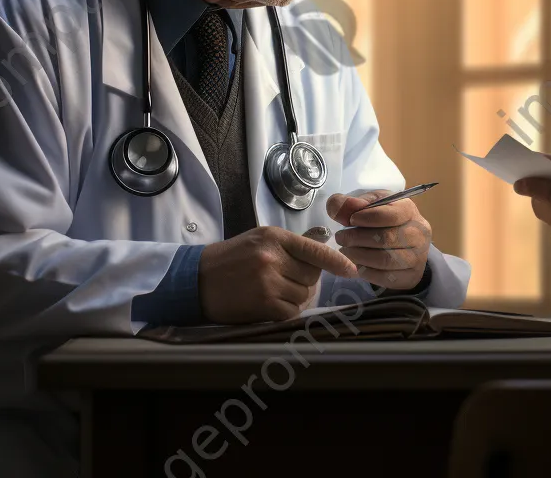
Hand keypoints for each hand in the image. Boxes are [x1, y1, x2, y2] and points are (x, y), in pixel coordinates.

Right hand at [199, 225, 357, 322]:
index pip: (314, 249)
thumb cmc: (233, 257)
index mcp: (274, 238)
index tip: (352, 269)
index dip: (336, 261)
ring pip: (304, 294)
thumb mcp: (261, 239)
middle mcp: (272, 259)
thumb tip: (323, 244)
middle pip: (312, 275)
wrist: (198, 279)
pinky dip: (289, 311)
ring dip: (298, 296)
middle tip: (289, 278)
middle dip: (307, 279)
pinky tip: (275, 303)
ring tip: (279, 290)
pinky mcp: (263, 305)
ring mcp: (268, 283)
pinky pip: (292, 312)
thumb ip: (292, 244)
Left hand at [326, 189, 431, 289]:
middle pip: (387, 239)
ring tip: (345, 251)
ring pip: (386, 260)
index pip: (391, 215)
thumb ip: (350, 202)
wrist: (399, 241)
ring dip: (359, 256)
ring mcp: (418, 256)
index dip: (368, 218)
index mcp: (409, 209)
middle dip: (357, 239)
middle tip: (340, 238)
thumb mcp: (367, 203)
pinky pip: (386, 278)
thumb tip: (341, 207)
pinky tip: (356, 264)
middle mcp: (419, 233)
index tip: (351, 220)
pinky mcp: (412, 276)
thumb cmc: (380, 217)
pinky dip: (367, 272)